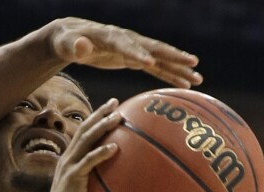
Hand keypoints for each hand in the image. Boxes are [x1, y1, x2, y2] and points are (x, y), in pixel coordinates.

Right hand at [36, 97, 121, 191]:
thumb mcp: (81, 189)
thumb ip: (93, 178)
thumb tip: (113, 176)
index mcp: (69, 159)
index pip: (83, 132)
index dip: (95, 117)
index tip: (111, 107)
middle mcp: (68, 158)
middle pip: (84, 129)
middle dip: (100, 113)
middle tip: (115, 102)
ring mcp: (69, 166)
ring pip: (86, 140)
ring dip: (102, 126)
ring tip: (118, 117)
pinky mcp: (73, 177)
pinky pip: (89, 161)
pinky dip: (101, 152)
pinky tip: (115, 147)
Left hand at [45, 18, 202, 87]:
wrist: (71, 38)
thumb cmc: (66, 42)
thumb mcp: (66, 44)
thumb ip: (73, 47)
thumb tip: (81, 47)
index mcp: (110, 36)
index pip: (125, 45)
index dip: (136, 53)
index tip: (148, 63)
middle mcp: (126, 40)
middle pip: (153, 48)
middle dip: (172, 56)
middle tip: (192, 64)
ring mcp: (131, 49)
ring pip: (159, 59)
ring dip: (178, 68)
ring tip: (198, 79)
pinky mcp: (132, 58)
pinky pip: (154, 68)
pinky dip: (169, 75)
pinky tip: (184, 84)